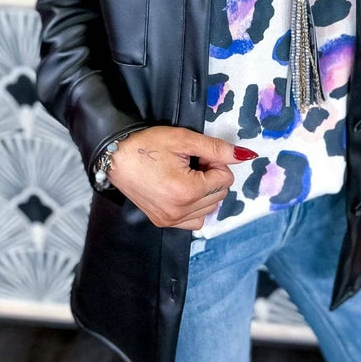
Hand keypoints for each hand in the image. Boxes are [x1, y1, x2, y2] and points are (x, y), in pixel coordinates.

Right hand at [107, 126, 256, 229]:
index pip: (225, 179)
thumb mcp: (184, 139)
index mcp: (187, 192)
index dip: (215, 161)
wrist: (115, 156)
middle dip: (212, 175)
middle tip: (192, 161)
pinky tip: (183, 190)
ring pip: (209, 209)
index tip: (198, 153)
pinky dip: (195, 207)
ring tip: (186, 174)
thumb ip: (216, 148)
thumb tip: (245, 155)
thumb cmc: (147, 144)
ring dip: (206, 192)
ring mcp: (170, 220)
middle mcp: (180, 212)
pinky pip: (193, 221)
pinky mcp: (162, 222)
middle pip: (219, 195)